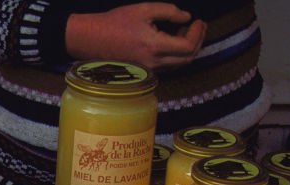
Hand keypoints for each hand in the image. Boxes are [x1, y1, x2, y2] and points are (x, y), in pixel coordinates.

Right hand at [65, 3, 206, 69]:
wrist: (91, 39)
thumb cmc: (115, 23)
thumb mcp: (144, 9)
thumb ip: (169, 11)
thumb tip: (186, 17)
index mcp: (155, 47)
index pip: (188, 46)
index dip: (198, 33)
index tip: (198, 21)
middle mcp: (154, 63)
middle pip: (188, 59)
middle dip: (197, 41)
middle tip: (197, 27)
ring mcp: (148, 69)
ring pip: (179, 64)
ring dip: (187, 49)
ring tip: (185, 32)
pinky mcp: (143, 71)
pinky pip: (168, 66)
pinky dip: (176, 54)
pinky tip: (172, 41)